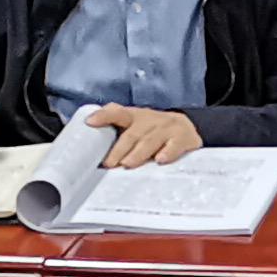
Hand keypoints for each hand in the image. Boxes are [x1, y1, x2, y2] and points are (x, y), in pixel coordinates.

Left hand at [84, 105, 202, 169]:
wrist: (187, 128)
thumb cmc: (152, 131)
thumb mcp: (135, 125)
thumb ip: (115, 131)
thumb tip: (89, 144)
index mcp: (134, 117)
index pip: (117, 113)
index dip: (104, 116)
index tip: (90, 122)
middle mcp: (150, 120)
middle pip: (132, 134)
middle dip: (119, 149)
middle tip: (108, 163)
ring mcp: (167, 128)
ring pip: (150, 141)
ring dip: (138, 153)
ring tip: (127, 164)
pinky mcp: (183, 138)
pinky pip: (175, 145)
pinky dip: (167, 152)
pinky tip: (160, 160)